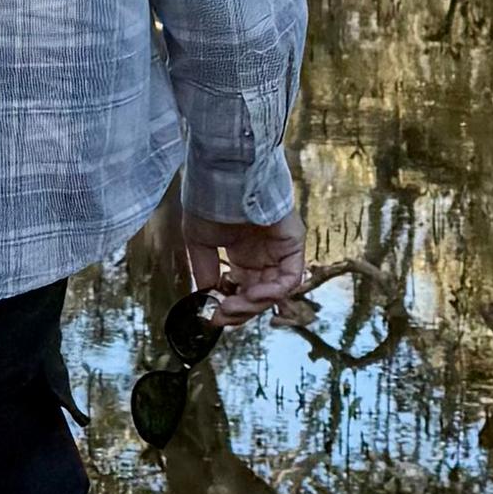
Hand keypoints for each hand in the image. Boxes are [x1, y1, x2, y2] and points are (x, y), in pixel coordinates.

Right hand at [178, 205, 303, 323]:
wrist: (221, 177)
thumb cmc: (208, 201)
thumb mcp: (199, 243)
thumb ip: (205, 271)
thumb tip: (208, 297)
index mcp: (243, 255)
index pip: (243, 291)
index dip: (230, 307)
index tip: (213, 315)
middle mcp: (264, 256)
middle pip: (259, 296)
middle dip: (240, 311)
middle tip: (221, 315)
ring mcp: (279, 251)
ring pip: (275, 292)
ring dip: (254, 305)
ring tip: (233, 306)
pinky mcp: (293, 244)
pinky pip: (291, 278)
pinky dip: (274, 292)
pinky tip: (252, 294)